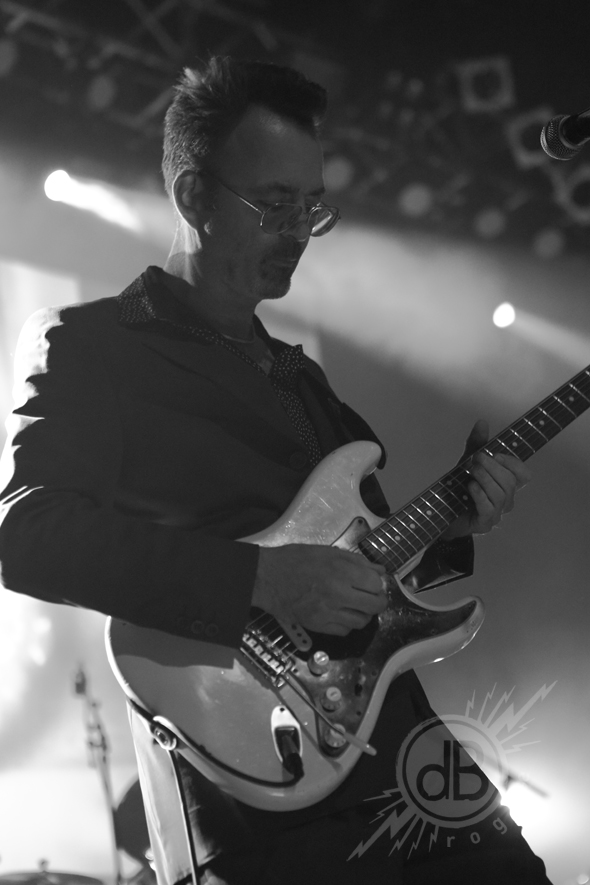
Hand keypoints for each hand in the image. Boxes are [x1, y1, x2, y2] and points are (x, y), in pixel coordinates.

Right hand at [251, 544, 386, 635]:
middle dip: (378, 601)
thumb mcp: (327, 552)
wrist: (268, 578)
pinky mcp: (319, 626)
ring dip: (364, 613)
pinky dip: (347, 624)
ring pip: (362, 621)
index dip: (377, 583)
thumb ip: (356, 562)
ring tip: (356, 605)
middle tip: (372, 596)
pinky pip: (344, 631)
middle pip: (374, 605)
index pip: (375, 584)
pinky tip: (341, 614)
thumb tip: (380, 571)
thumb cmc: (296, 560)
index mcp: (340, 572)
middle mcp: (338, 594)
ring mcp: (328, 613)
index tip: (372, 582)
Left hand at [443, 419, 531, 538]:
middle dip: (492, 467)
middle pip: (510, 482)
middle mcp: (506, 500)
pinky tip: (470, 487)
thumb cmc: (460, 488)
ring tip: (470, 471)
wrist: (442, 512)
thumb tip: (482, 422)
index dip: (513, 463)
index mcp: (506, 485)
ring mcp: (497, 513)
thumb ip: (477, 444)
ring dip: (485, 479)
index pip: (523, 474)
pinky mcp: (485, 523)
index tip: (496, 453)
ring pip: (501, 494)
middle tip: (476, 458)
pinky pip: (489, 508)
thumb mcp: (467, 462)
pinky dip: (479, 494)